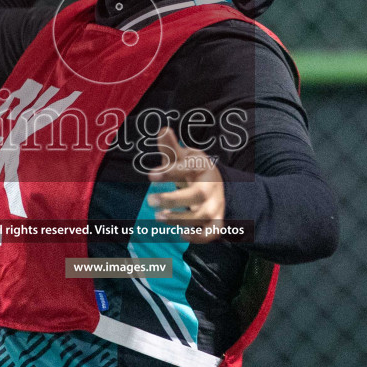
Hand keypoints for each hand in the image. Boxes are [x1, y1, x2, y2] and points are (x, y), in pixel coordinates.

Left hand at [145, 126, 226, 243]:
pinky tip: (181, 235)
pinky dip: (199, 237)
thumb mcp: (184, 157)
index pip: (188, 168)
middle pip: (197, 195)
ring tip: (158, 218)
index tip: (150, 175)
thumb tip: (162, 130)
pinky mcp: (217, 220)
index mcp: (202, 167)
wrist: (216, 183)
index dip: (170, 172)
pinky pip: (213, 232)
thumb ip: (171, 148)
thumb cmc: (193, 169)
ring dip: (180, 219)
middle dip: (173, 200)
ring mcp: (216, 205)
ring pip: (202, 216)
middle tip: (150, 200)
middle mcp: (211, 186)